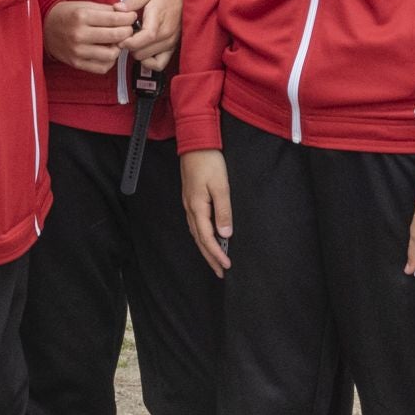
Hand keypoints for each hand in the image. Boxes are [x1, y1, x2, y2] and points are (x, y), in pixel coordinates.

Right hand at [43, 0, 136, 74]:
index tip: (132, 17)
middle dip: (128, 32)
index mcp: (82, 16)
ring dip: (118, 48)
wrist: (45, 28)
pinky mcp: (77, 63)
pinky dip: (109, 61)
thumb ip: (107, 10)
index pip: (114, 19)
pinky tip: (107, 52)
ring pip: (111, 55)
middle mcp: (79, 34)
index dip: (129, 18)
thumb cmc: (68, 15)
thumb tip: (127, 13)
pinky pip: (102, 67)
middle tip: (128, 29)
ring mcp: (78, 51)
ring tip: (116, 42)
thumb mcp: (85, 5)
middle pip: (116, 36)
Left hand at [122, 0, 181, 71]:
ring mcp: (170, 43)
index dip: (129, 42)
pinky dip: (148, 62)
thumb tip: (117, 9)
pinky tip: (143, 51)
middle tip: (125, 37)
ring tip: (134, 41)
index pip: (145, 37)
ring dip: (136, 52)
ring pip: (146, 59)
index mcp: (158, 19)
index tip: (120, 39)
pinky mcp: (172, 49)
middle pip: (141, 52)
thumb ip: (131, 1)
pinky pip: (159, 65)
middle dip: (129, 46)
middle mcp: (166, 34)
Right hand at [181, 149, 232, 275]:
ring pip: (196, 233)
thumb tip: (225, 234)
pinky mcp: (191, 198)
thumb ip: (223, 211)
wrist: (195, 142)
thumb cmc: (209, 161)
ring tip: (216, 260)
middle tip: (220, 272)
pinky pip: (196, 224)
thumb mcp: (221, 186)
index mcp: (197, 207)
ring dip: (206, 248)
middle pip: (199, 240)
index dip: (216, 254)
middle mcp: (190, 208)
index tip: (226, 266)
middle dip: (210, 257)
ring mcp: (189, 203)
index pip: (207, 238)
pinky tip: (209, 238)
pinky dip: (203, 236)